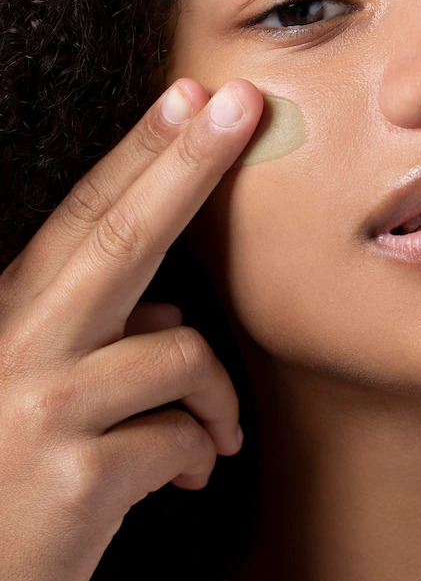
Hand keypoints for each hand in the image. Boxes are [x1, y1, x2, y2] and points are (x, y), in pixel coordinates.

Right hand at [0, 77, 262, 580]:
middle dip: (185, 164)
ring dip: (216, 396)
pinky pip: (180, 436)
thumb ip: (96, 346)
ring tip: (213, 436)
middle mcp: (17, 347)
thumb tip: (173, 318)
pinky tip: (181, 482)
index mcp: (8, 320)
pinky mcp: (77, 477)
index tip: (187, 98)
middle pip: (117, 237)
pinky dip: (197, 454)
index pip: (80, 219)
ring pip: (180, 352)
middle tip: (238, 107)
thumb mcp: (30, 401)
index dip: (139, 155)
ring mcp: (42, 408)